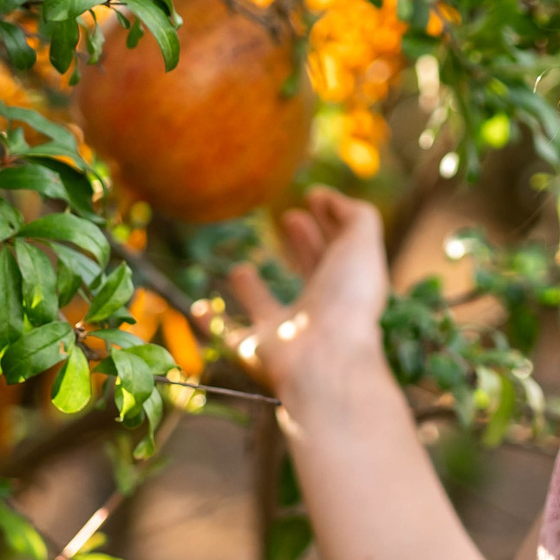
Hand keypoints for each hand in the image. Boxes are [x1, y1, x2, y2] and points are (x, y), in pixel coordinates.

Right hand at [223, 186, 391, 406]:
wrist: (326, 363)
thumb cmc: (346, 300)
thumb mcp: (361, 242)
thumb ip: (353, 215)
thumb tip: (326, 196)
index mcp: (349, 283)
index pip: (342, 248)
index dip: (332, 220)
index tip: (313, 197)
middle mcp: (323, 309)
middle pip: (314, 272)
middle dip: (304, 243)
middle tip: (289, 217)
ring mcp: (290, 333)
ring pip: (269, 308)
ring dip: (254, 290)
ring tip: (241, 268)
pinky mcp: (259, 352)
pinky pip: (230, 337)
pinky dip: (212, 325)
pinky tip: (198, 308)